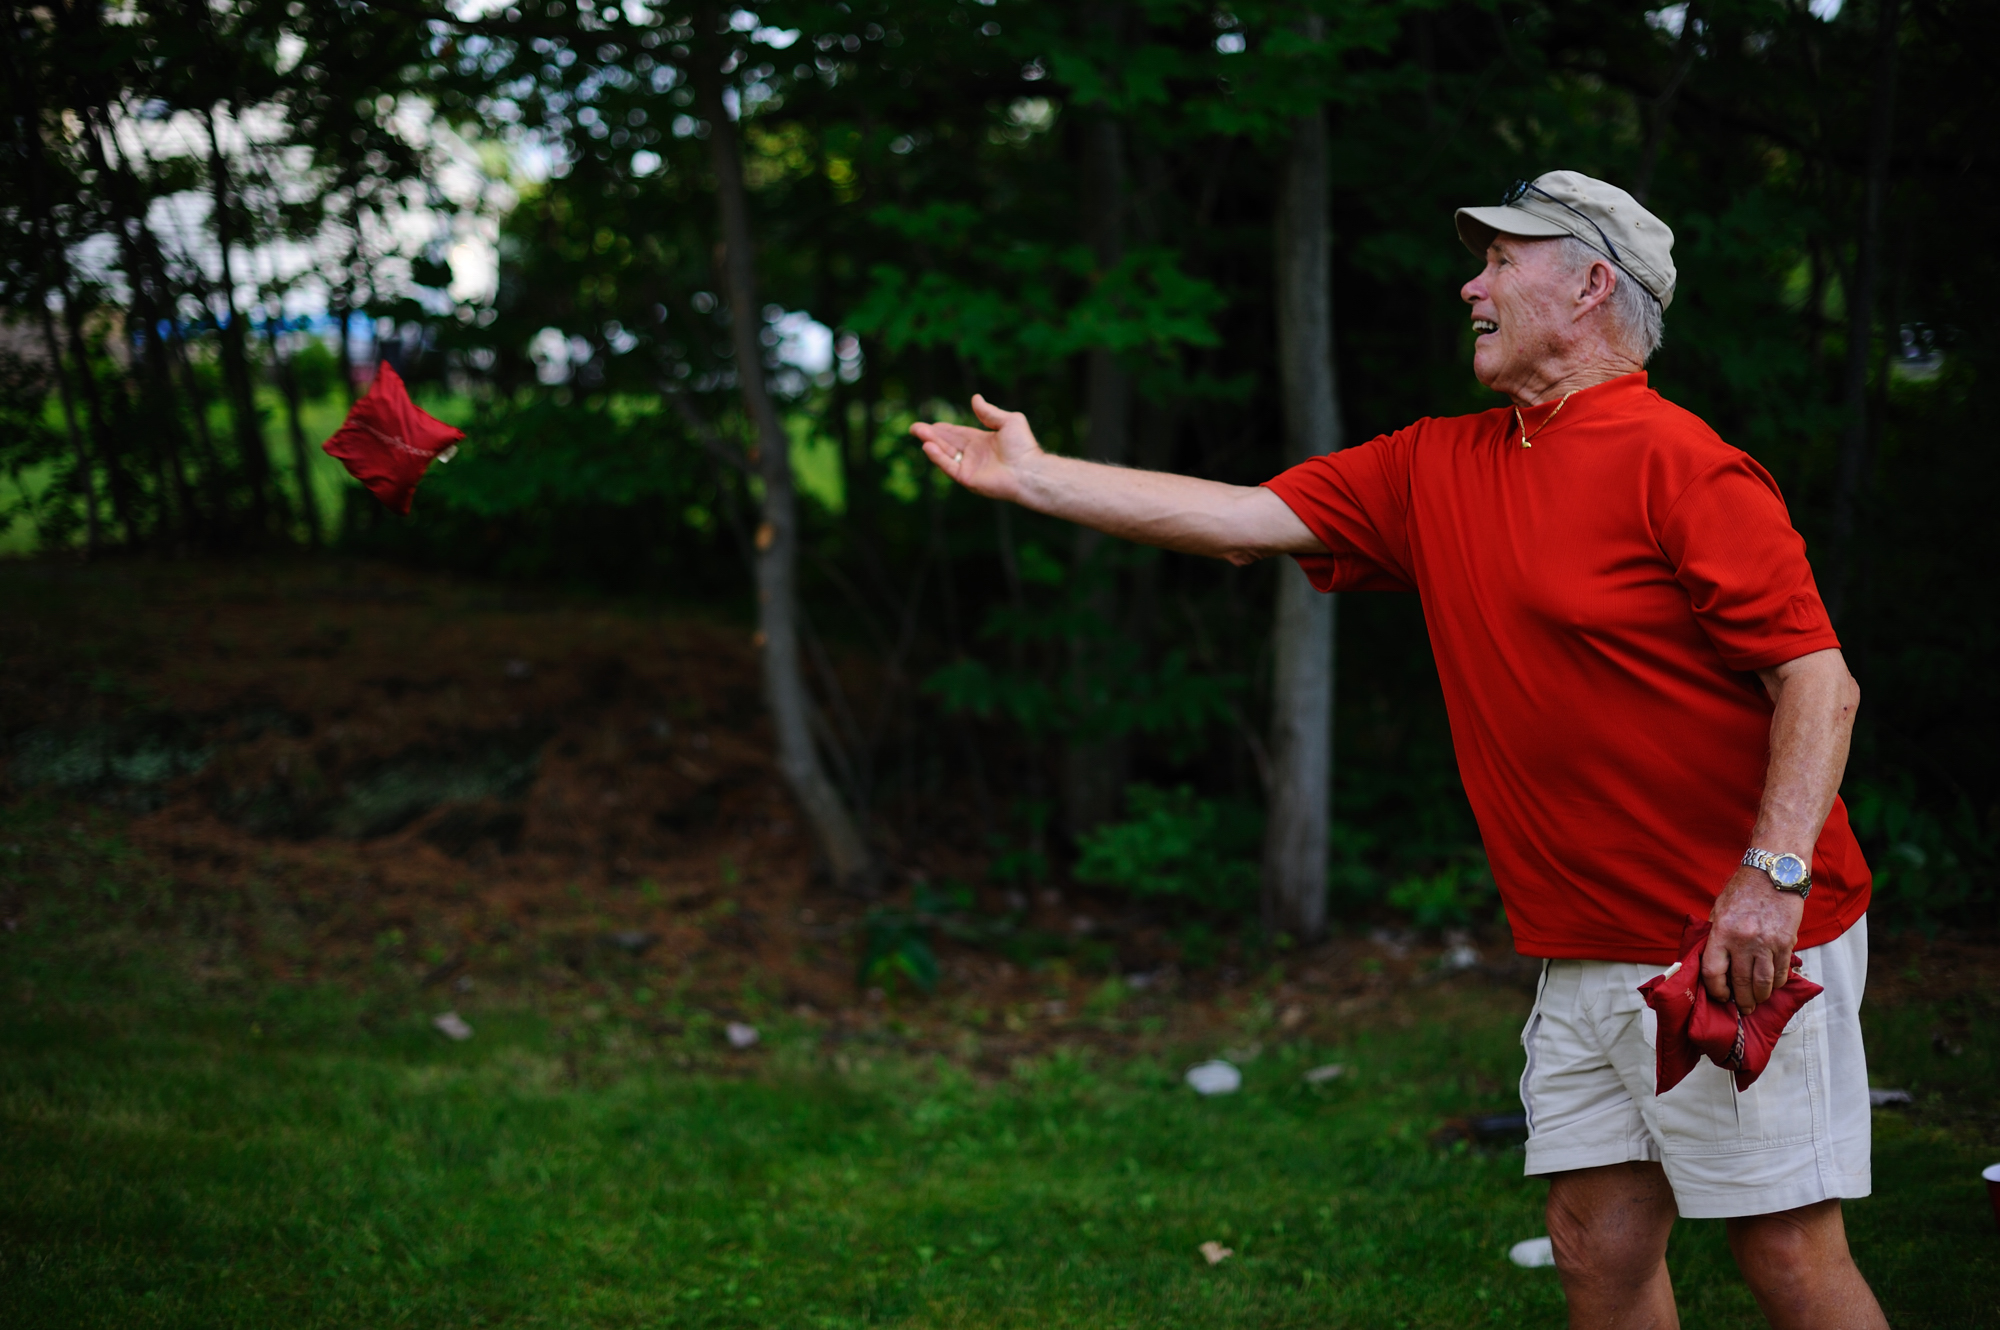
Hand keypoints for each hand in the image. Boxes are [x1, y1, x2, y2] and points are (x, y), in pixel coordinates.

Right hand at [909, 395, 1041, 502]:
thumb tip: (975, 398)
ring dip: (931, 443)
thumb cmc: (1023, 446)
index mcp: (982, 442)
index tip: (930, 424)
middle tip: (914, 427)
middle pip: (947, 443)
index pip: (957, 434)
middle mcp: (973, 456)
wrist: (1029, 469)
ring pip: (945, 454)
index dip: (943, 429)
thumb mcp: (1008, 421)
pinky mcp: (967, 479)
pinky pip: (949, 467)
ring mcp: (969, 468)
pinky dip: (938, 457)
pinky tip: (928, 446)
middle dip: (931, 435)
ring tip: (918, 431)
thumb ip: (989, 412)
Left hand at [1702, 865, 1805, 1014]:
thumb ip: (1715, 934)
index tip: (1720, 996)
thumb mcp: (1719, 909)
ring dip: (1760, 997)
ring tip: (1757, 1002)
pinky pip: (1781, 972)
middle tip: (1743, 1008)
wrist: (1774, 872)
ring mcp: (1767, 943)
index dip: (1715, 989)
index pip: (1713, 971)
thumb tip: (1710, 960)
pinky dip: (1778, 983)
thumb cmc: (1743, 890)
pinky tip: (1773, 986)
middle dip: (1741, 1000)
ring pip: (1763, 982)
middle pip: (1740, 982)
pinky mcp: (1786, 942)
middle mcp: (1743, 940)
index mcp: (1722, 931)